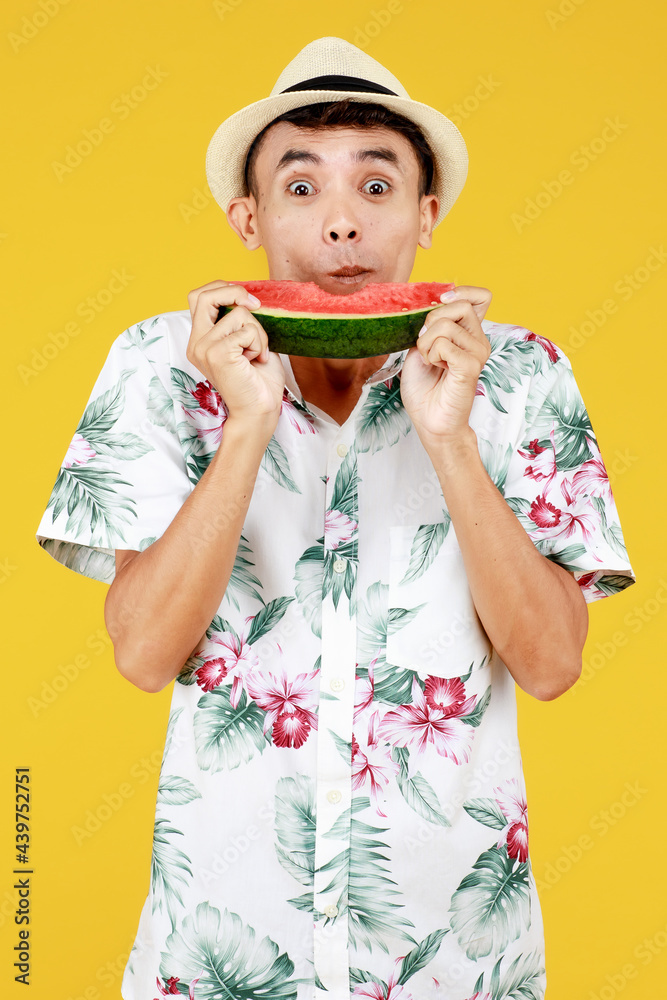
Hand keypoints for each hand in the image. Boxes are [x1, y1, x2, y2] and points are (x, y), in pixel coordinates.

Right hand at [186, 280, 285, 432]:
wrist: (259, 411)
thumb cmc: (257, 380)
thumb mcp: (248, 341)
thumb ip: (240, 320)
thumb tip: (249, 295)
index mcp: (200, 339)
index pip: (198, 297)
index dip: (222, 288)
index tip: (246, 299)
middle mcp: (196, 343)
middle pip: (205, 295)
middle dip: (235, 292)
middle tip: (257, 306)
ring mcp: (204, 348)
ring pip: (238, 313)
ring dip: (258, 332)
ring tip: (257, 354)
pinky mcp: (217, 353)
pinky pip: (246, 330)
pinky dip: (259, 343)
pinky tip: (256, 361)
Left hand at [400, 285, 492, 446]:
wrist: (430, 421)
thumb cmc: (425, 388)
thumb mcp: (420, 347)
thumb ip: (428, 325)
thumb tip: (431, 305)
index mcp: (469, 333)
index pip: (481, 297)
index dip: (460, 292)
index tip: (440, 303)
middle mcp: (479, 340)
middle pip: (459, 304)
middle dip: (431, 320)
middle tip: (425, 345)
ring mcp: (478, 353)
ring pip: (445, 325)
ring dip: (426, 343)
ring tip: (430, 362)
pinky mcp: (471, 366)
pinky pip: (444, 344)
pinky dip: (432, 355)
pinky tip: (437, 368)